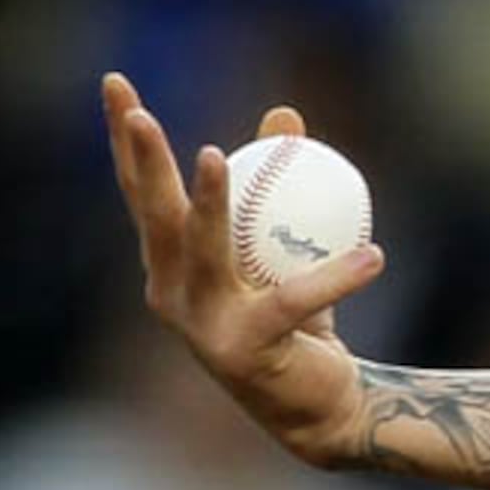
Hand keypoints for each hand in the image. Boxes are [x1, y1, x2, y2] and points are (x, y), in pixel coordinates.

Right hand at [103, 72, 384, 467]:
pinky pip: (294, 301)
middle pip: (153, 216)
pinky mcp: (244, 350)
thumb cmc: (299, 320)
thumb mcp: (286, 245)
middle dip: (141, 162)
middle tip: (137, 111)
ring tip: (211, 154)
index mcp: (170, 265)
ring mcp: (201, 325)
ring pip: (203, 250)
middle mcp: (171, 293)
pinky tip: (374, 256)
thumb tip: (285, 113)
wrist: (323, 406)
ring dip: (206, 201)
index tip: (115, 83)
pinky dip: (335, 276)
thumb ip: (281, 184)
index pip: (141, 191)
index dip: (124, 140)